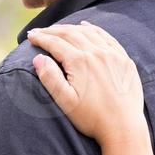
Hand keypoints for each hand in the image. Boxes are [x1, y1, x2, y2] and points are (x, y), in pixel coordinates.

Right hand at [28, 22, 145, 144]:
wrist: (123, 127)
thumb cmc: (91, 118)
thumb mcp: (65, 101)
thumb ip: (50, 78)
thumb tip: (38, 58)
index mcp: (80, 62)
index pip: (55, 43)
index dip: (40, 38)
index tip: (30, 36)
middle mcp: (96, 53)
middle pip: (70, 34)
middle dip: (52, 31)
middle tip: (39, 31)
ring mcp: (112, 55)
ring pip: (88, 32)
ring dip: (71, 28)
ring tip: (57, 29)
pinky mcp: (124, 60)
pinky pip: (107, 37)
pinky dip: (93, 29)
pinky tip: (86, 27)